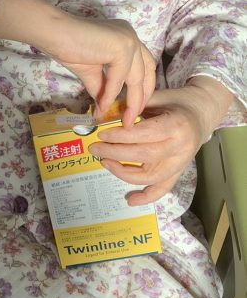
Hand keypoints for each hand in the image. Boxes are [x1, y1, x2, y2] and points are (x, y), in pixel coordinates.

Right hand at [0, 0, 155, 125]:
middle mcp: (133, 38)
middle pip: (146, 73)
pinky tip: (102, 107)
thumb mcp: (92, 72)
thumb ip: (102, 88)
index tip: (136, 108)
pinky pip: (119, 78)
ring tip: (124, 120)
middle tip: (132, 120)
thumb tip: (102, 111)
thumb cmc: (69, 47)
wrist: (55, 34)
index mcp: (127, 39)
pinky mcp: (122, 47)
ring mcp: (129, 41)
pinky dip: (111, 94)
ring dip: (130, 102)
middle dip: (141, 99)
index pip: (145, 67)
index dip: (143, 89)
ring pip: (136, 78)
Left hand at [88, 80, 232, 204]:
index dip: (120, 136)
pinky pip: (163, 188)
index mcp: (175, 125)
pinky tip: (130, 200)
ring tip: (105, 162)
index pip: (143, 134)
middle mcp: (180, 147)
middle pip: (143, 156)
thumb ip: (134, 107)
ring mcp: (180, 163)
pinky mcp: (179, 172)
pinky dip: (147, 196)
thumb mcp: (156, 97)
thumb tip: (106, 116)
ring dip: (123, 173)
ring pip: (150, 176)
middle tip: (95, 148)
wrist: (202, 112)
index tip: (101, 134)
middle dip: (115, 153)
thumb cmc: (176, 101)